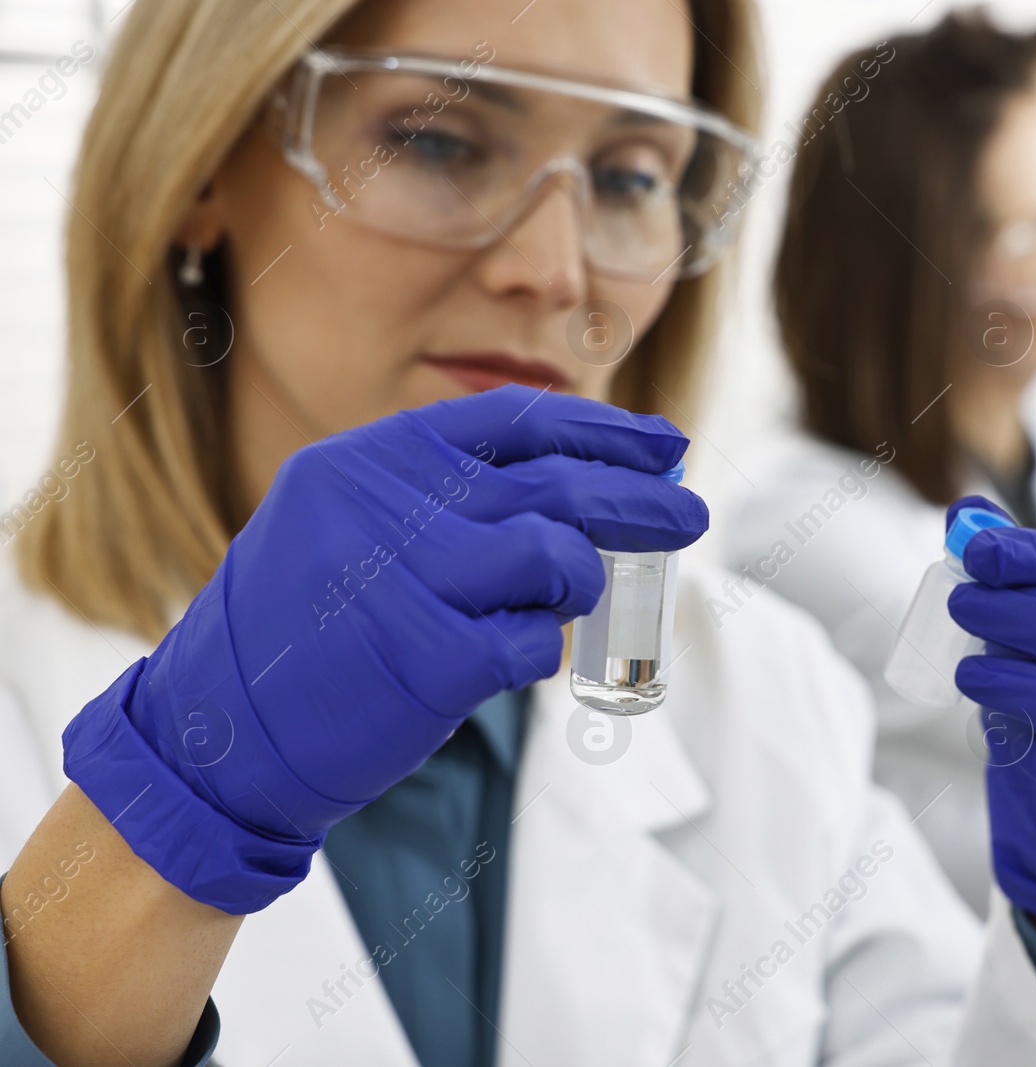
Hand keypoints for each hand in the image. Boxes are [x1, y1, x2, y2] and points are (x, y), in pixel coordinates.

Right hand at [62, 388, 706, 912]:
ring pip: (556, 556)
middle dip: (641, 500)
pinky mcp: (427, 661)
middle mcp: (386, 505)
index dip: (603, 430)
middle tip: (692, 516)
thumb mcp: (348, 526)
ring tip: (566, 603)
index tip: (666, 445)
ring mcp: (405, 580)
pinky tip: (508, 658)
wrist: (216, 738)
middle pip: (556, 484)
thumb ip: (451, 499)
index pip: (516, 421)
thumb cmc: (301, 630)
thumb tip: (587, 484)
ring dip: (582, 584)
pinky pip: (532, 643)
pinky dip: (538, 653)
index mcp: (368, 460)